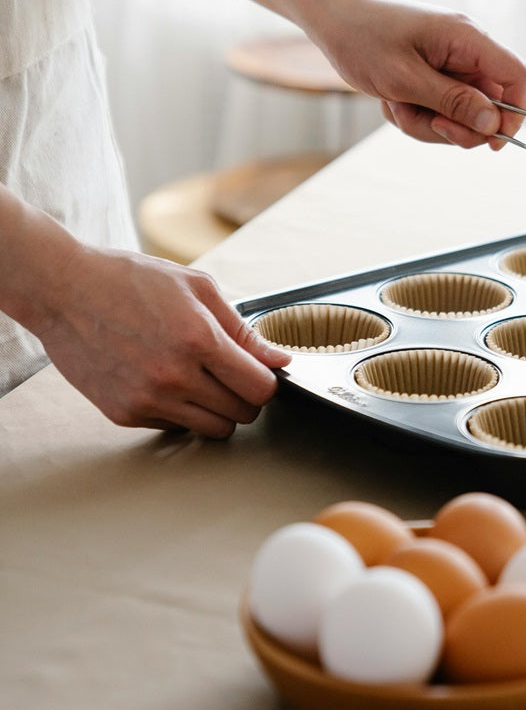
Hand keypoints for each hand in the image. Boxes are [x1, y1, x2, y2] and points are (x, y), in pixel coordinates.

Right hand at [32, 246, 289, 437]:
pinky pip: (176, 427)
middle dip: (246, 396)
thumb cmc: (130, 280)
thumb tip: (278, 360)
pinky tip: (168, 381)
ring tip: (204, 379)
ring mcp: (146, 399)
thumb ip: (242, 329)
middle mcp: (173, 376)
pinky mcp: (124, 414)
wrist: (63, 290)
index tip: (261, 372)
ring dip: (219, 409)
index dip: (268, 382)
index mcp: (198, 340)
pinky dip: (182, 411)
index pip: (260, 389)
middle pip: (241, 414)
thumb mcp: (197, 288)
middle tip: (233, 374)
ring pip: (213, 429)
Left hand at [315, 0, 525, 148]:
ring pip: (463, 113)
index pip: (519, 77)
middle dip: (457, 125)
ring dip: (431, 123)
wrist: (332, 18)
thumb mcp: (406, 80)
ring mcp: (453, 62)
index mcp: (467, 39)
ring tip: (397, 107)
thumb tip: (494, 124)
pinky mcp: (439, 73)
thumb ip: (454, 102)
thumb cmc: (364, 40)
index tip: (491, 142)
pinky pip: (443, 109)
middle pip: (491, 105)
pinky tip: (395, 102)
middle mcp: (467, 49)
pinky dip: (420, 116)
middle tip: (424, 122)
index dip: (515, 113)